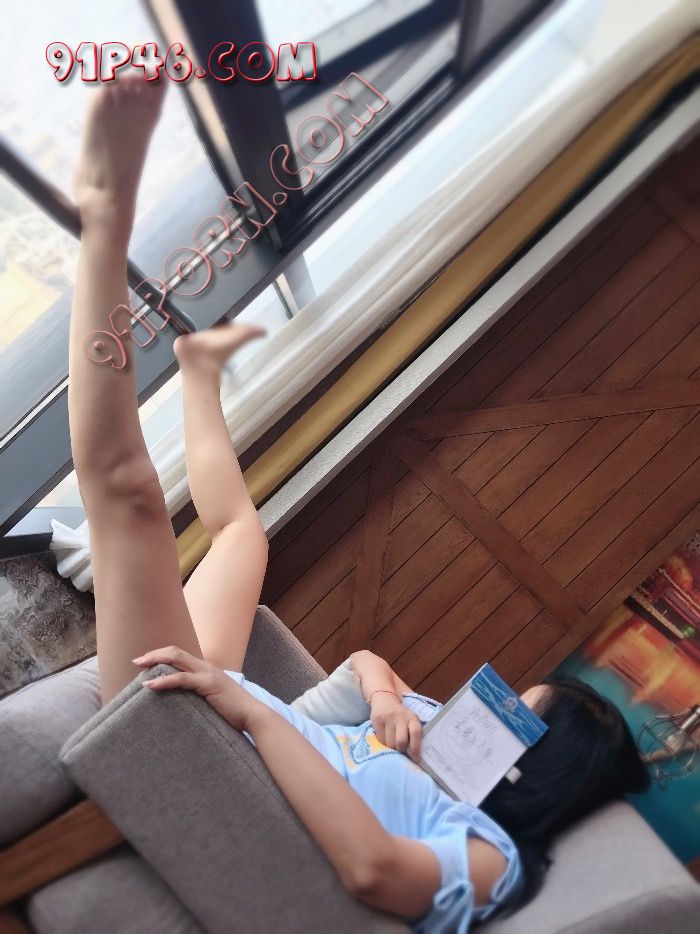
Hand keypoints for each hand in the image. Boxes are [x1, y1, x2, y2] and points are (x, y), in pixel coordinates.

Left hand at [133, 646, 264, 731]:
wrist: (253, 715)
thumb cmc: (234, 711)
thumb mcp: (214, 699)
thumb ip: (201, 695)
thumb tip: (185, 701)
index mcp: (207, 669)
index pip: (181, 655)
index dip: (162, 655)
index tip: (146, 662)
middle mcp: (206, 667)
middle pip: (175, 652)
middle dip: (154, 654)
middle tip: (137, 662)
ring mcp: (207, 674)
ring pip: (177, 660)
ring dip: (155, 661)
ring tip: (140, 667)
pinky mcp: (208, 684)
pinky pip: (181, 679)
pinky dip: (164, 680)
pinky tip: (151, 685)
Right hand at [370, 693, 421, 761]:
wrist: (384, 699)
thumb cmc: (401, 716)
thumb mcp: (410, 720)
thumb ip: (413, 734)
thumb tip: (415, 756)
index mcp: (412, 718)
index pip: (415, 733)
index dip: (416, 747)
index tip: (416, 758)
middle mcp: (401, 717)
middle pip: (401, 741)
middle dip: (401, 750)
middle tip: (401, 751)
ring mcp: (388, 718)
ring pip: (390, 743)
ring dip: (392, 748)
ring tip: (393, 744)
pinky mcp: (377, 720)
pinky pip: (380, 739)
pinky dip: (383, 743)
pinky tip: (385, 738)